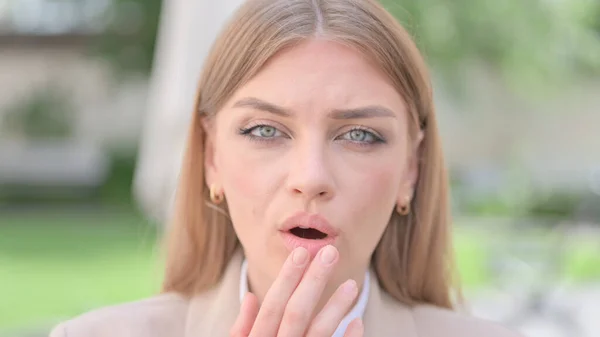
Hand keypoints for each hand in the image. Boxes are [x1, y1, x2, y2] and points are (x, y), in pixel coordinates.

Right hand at [230, 245, 363, 336]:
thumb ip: (242, 329)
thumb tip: (251, 297)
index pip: (273, 305)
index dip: (287, 278)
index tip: (302, 251)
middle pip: (297, 313)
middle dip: (314, 281)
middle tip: (330, 253)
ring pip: (318, 333)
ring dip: (335, 307)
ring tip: (352, 284)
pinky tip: (358, 321)